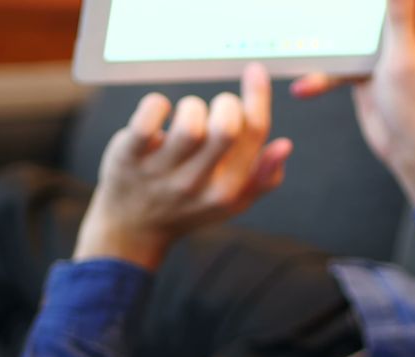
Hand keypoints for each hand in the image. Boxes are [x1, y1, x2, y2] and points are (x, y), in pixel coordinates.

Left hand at [75, 63, 291, 269]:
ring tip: (188, 114)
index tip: (254, 71)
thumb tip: (284, 145)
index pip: (254, 136)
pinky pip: (147, 121)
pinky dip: (157, 105)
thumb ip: (264, 177)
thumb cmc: (191, 206)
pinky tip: (161, 111)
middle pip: (226, 128)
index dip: (258, 96)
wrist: (134, 228)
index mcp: (227, 192)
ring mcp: (160, 172)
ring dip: (193, 106)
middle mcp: (195, 184)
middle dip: (228, 103)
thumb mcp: (233, 202)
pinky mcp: (129, 158)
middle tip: (217, 107)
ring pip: (189, 124)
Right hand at [290, 0, 414, 206]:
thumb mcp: (404, 56)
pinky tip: (304, 87)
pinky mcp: (368, 69)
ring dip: (331, 30)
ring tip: (304, 20)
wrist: (412, 154)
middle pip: (381, 0)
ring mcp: (387, 49)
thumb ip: (399, 12)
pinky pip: (342, 62)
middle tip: (326, 2)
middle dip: (353, 2)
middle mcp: (411, 30)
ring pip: (355, 26)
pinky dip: (325, 73)